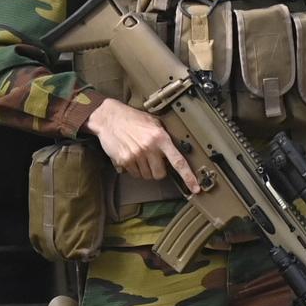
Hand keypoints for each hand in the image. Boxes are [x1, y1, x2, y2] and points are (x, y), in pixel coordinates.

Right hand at [85, 98, 199, 192]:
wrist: (109, 117)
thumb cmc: (132, 118)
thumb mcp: (153, 123)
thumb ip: (163, 137)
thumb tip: (174, 151)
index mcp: (160, 138)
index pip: (178, 161)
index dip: (188, 176)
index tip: (195, 187)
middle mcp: (149, 148)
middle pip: (160, 174)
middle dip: (158, 171)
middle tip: (153, 161)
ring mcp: (136, 155)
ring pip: (146, 175)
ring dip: (145, 170)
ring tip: (139, 156)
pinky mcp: (124, 160)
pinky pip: (134, 173)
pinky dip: (133, 168)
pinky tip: (130, 156)